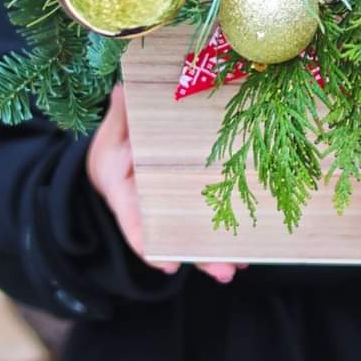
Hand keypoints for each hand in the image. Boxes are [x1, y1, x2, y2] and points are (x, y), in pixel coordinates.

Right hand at [86, 84, 244, 284]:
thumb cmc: (117, 137)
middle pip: (171, 236)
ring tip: (240, 266)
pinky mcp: (187, 204)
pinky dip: (223, 233)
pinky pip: (204, 220)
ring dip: (215, 253)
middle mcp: (146, 207)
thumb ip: (122, 112)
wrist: (123, 147)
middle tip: (225, 271)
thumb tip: (125, 89)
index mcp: (121, 190)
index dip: (147, 241)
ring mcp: (168, 209)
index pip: (132, 219)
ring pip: (192, 235)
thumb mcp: (115, 126)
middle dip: (197, 256)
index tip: (166, 263)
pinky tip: (246, 247)